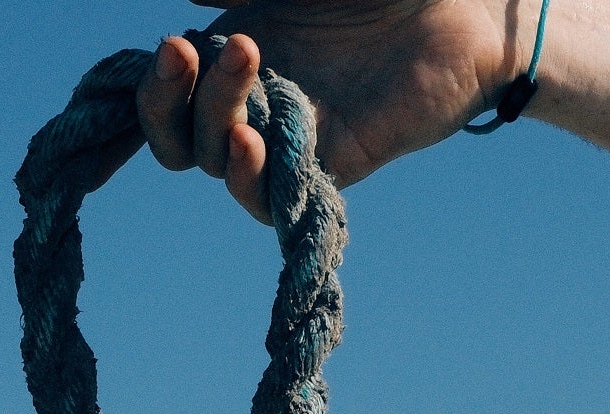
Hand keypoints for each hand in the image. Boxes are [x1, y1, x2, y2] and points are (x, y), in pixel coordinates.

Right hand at [135, 2, 510, 221]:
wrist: (462, 7)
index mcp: (235, 53)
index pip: (166, 94)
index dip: (147, 89)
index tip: (166, 49)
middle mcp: (254, 102)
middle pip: (176, 138)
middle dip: (167, 101)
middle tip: (190, 50)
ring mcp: (288, 138)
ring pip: (215, 162)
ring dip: (211, 121)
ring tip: (245, 60)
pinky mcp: (327, 168)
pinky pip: (268, 198)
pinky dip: (249, 178)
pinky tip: (249, 144)